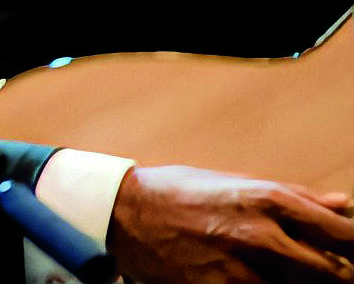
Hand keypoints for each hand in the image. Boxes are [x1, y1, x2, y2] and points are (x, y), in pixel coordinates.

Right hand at [109, 165, 353, 283]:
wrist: (124, 213)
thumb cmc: (180, 193)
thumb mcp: (235, 182)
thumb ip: (293, 196)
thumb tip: (343, 205)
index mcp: (267, 201)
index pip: (341, 233)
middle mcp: (259, 235)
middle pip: (332, 274)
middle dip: (341, 277)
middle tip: (337, 276)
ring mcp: (239, 269)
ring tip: (289, 276)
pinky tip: (262, 282)